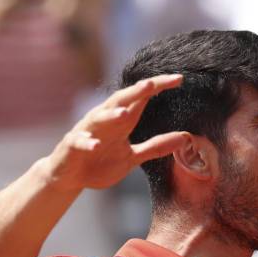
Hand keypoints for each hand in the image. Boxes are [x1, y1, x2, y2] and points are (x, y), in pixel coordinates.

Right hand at [43, 74, 190, 191]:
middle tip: (152, 84)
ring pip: (99, 118)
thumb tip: (186, 137)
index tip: (179, 79)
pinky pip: (79, 142)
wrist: (71, 177)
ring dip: (111, 115)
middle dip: (136, 92)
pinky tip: (95, 144)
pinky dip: (87, 142)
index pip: (141, 99)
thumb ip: (156, 147)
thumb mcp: (133, 157)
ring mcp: (88, 131)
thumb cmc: (101, 162)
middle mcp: (105, 120)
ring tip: (124, 114)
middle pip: (121, 101)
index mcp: (121, 121)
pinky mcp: (73, 146)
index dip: (158, 88)